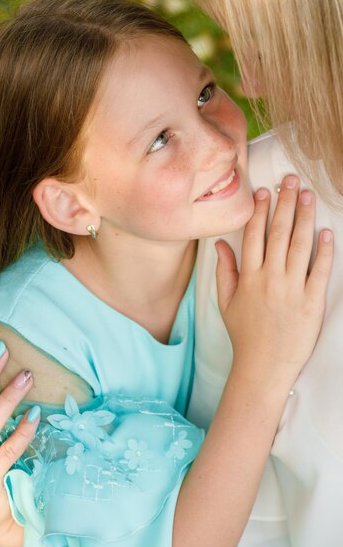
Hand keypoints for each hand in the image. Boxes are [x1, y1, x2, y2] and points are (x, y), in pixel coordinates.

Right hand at [215, 175, 332, 390]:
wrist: (263, 366)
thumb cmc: (244, 334)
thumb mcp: (226, 303)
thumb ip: (224, 271)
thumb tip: (220, 244)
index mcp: (249, 277)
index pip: (254, 235)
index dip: (260, 210)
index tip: (265, 191)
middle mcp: (270, 278)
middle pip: (279, 232)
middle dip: (286, 203)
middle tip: (291, 180)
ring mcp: (292, 289)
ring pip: (301, 245)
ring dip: (305, 217)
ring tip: (309, 195)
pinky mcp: (312, 302)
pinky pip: (320, 271)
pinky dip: (325, 251)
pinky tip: (327, 232)